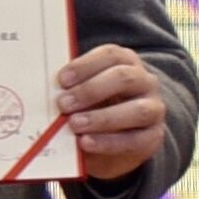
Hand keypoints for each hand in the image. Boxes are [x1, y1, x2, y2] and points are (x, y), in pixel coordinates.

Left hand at [56, 43, 170, 184]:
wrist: (113, 143)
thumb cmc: (93, 109)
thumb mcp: (82, 94)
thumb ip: (70, 88)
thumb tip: (44, 89)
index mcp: (126, 63)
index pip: (111, 55)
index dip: (86, 65)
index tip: (61, 79)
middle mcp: (145, 82)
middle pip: (124, 78)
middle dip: (91, 90)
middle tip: (63, 103)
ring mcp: (154, 109)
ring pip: (136, 110)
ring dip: (102, 118)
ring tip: (74, 124)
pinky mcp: (153, 137)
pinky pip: (135, 140)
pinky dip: (108, 142)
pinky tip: (86, 142)